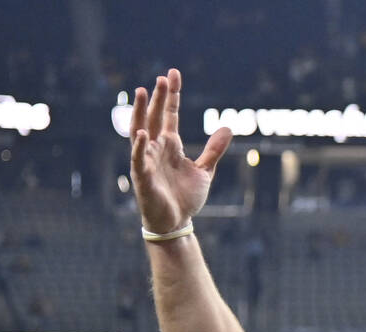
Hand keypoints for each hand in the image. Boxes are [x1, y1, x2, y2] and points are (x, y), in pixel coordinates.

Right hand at [130, 68, 231, 233]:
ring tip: (144, 92)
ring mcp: (147, 160)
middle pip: (155, 117)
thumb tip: (227, 128)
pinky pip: (138, 159)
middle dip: (159, 98)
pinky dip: (140, 147)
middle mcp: (156, 148)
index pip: (169, 114)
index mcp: (170, 145)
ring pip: (140, 131)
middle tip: (162, 78)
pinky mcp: (142, 177)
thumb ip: (213, 150)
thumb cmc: (185, 196)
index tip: (173, 74)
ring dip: (141, 112)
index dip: (172, 95)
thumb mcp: (205, 171)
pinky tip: (143, 133)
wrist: (176, 221)